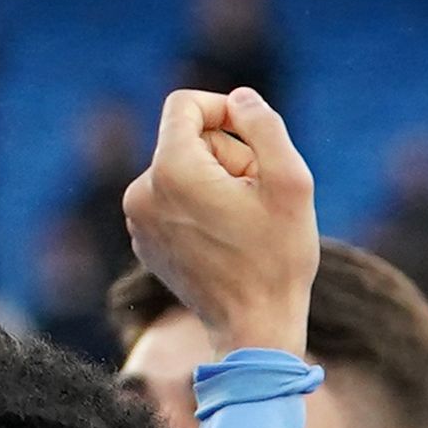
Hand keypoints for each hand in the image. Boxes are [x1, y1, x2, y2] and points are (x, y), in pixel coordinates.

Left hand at [127, 87, 319, 358]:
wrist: (255, 329)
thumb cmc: (277, 259)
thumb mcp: (291, 184)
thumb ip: (265, 128)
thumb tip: (240, 98)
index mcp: (170, 169)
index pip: (184, 105)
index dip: (224, 110)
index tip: (254, 136)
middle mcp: (141, 189)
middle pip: (186, 141)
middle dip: (228, 156)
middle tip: (259, 194)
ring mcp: (136, 217)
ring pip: (182, 172)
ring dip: (217, 184)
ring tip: (245, 222)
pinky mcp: (143, 239)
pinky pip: (172, 202)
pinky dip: (200, 209)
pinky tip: (227, 242)